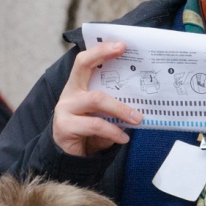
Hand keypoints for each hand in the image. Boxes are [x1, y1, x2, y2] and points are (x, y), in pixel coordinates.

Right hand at [52, 41, 143, 156]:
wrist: (69, 160)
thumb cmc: (89, 134)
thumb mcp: (103, 116)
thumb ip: (115, 106)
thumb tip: (141, 101)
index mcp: (78, 86)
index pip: (85, 60)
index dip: (100, 50)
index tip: (121, 45)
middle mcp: (69, 93)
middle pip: (83, 67)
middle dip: (105, 58)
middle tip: (133, 66)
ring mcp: (65, 109)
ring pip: (96, 99)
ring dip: (121, 108)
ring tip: (138, 118)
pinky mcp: (65, 126)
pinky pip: (95, 125)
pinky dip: (113, 131)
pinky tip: (123, 138)